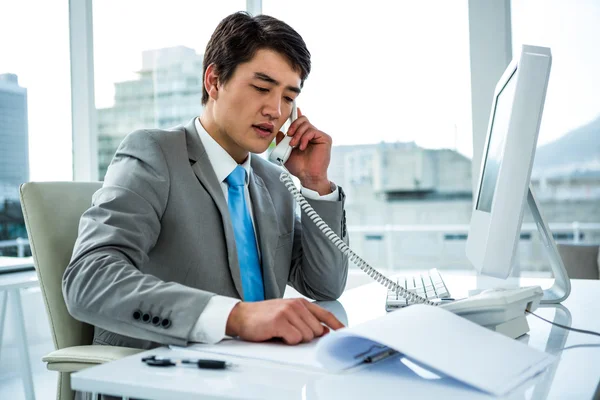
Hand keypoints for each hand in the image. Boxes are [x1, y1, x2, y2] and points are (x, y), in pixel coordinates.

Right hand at [225, 298, 344, 344]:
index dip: (337, 326)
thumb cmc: (264, 316)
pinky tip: (277, 334)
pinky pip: (294, 339)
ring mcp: (288, 312)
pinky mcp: (280, 321)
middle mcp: (296, 305)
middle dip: (307, 337)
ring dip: (295, 339)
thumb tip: (324, 331)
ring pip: (306, 336)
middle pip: (317, 330)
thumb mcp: (287, 313)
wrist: (242, 315)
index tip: (345, 333)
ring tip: (282, 333)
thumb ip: (306, 319)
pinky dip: (287, 341)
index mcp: (300, 303)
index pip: (325, 314)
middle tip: (290, 333)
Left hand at [275, 108, 332, 194]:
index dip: (297, 114)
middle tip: (289, 136)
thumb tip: (280, 132)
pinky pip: (312, 131)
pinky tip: (302, 146)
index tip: (294, 108)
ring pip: (306, 124)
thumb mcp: (285, 152)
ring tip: (294, 145)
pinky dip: (304, 138)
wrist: (307, 176)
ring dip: (297, 134)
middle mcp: (312, 134)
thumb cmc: (298, 167)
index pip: (301, 121)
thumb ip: (282, 141)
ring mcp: (319, 136)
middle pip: (303, 119)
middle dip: (293, 126)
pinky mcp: (325, 138)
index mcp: (304, 136)